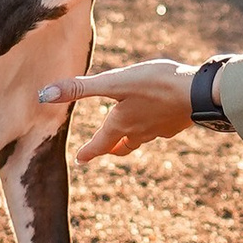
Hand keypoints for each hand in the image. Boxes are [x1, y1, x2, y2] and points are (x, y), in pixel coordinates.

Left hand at [37, 59, 195, 162]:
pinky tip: (160, 116)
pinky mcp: (177, 123)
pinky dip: (154, 126)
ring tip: (130, 133)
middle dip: (110, 148)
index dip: (88, 152)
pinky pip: (160, 128)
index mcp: (121, 124)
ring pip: (141, 138)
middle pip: (121, 146)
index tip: (80, 160)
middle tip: (104, 150)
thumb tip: (44, 94)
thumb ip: (80, 88)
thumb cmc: (155, 85)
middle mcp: (139, 131)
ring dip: (131, 139)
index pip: (99, 144)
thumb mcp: (114, 83)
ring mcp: (160, 129)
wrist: (198, 93)